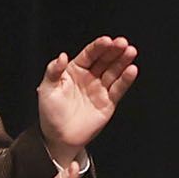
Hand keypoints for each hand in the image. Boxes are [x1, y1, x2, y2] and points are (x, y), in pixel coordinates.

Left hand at [34, 35, 136, 158]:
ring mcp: (100, 89)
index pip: (89, 54)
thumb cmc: (50, 113)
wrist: (59, 137)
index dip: (98, 47)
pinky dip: (126, 80)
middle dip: (114, 51)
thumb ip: (53, 71)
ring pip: (114, 72)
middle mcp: (89, 77)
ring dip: (123, 61)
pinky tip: (132, 70)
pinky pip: (118, 89)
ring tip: (131, 52)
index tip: (107, 40)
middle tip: (123, 43)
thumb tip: (62, 55)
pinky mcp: (108, 102)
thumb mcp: (46, 89)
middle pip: (105, 60)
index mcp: (74, 70)